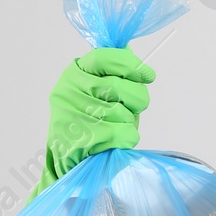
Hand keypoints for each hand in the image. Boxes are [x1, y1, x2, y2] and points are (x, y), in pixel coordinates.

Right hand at [29, 47, 154, 200]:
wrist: (67, 161)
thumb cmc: (89, 122)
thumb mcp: (95, 91)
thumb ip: (113, 73)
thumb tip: (132, 55)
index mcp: (73, 74)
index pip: (104, 57)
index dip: (131, 65)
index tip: (147, 75)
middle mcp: (68, 92)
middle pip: (118, 86)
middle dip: (136, 99)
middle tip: (136, 107)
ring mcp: (73, 116)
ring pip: (122, 112)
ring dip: (130, 122)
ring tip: (118, 126)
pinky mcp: (83, 140)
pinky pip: (123, 133)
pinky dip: (127, 138)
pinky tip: (116, 141)